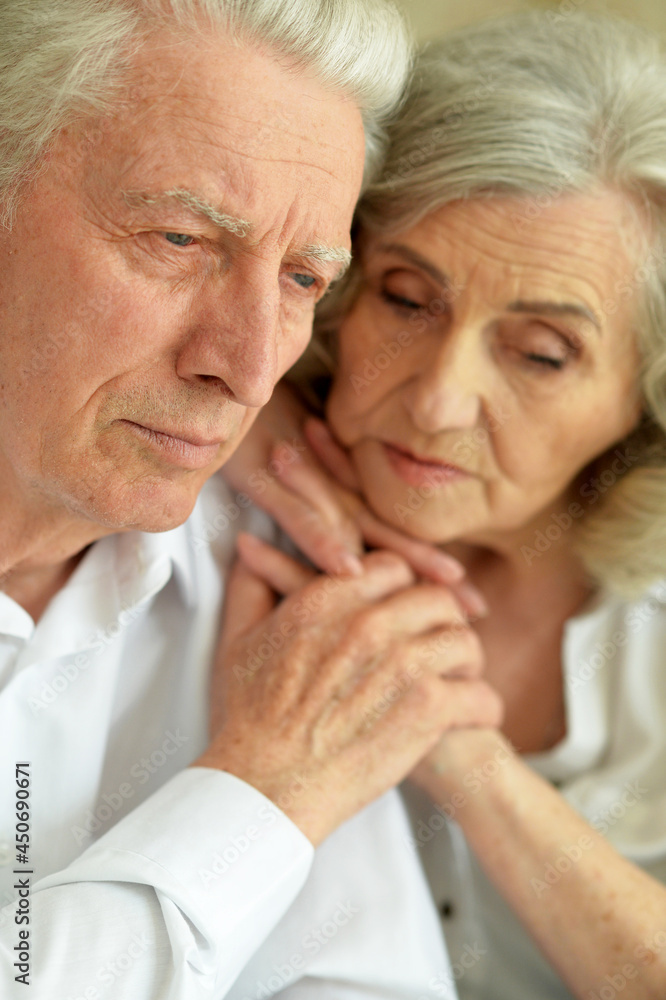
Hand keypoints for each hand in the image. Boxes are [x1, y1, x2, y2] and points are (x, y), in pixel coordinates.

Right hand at [196, 535, 502, 844]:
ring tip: (461, 679)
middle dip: (442, 620)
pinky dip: (483, 707)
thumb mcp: (237, 641)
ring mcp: (402, 665)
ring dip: (467, 663)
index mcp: (327, 600)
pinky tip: (474, 715)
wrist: (265, 786)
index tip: (407, 610)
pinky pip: (480, 694)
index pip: (393, 568)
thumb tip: (250, 550)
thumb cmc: (249, 721)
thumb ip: (250, 587)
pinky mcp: (426, 710)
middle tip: (439, 644)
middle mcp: (367, 623)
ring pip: (464, 641)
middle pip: (437, 598)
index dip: (404, 588)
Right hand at [221, 382, 487, 617]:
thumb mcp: (286, 476)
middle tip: (477, 609)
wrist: (220, 386)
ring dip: (402, 557)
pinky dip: (322, 541)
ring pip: (361, 526)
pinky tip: (347, 569)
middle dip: (435, 573)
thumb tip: (346, 559)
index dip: (430, 567)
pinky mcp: (266, 477)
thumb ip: (314, 515)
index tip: (469, 603)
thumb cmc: (255, 428)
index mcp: (340, 492)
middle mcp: (333, 490)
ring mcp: (304, 482)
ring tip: (445, 584)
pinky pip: (299, 514)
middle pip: (392, 538)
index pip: (392, 537)